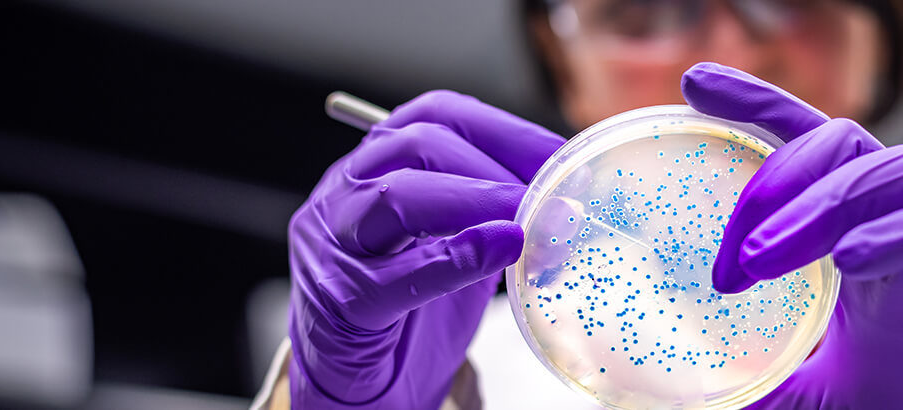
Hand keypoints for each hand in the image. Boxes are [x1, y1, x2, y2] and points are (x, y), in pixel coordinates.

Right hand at [288, 90, 564, 408]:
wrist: (357, 387)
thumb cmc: (407, 315)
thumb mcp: (456, 248)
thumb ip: (495, 218)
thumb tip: (568, 199)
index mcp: (375, 168)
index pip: (436, 115)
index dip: (504, 129)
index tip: (560, 155)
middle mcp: (345, 194)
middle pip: (416, 145)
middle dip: (495, 165)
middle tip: (551, 194)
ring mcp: (334, 246)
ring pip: (395, 196)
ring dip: (476, 200)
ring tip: (527, 218)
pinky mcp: (342, 302)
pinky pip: (395, 275)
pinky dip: (455, 258)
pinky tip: (499, 251)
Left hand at [682, 63, 902, 407]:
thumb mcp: (821, 386)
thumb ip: (770, 384)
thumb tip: (706, 402)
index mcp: (850, 222)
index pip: (800, 139)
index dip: (753, 104)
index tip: (695, 86)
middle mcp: (894, 210)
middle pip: (835, 143)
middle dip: (774, 185)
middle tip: (731, 259)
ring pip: (890, 168)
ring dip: (820, 206)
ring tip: (766, 258)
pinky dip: (899, 232)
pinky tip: (853, 260)